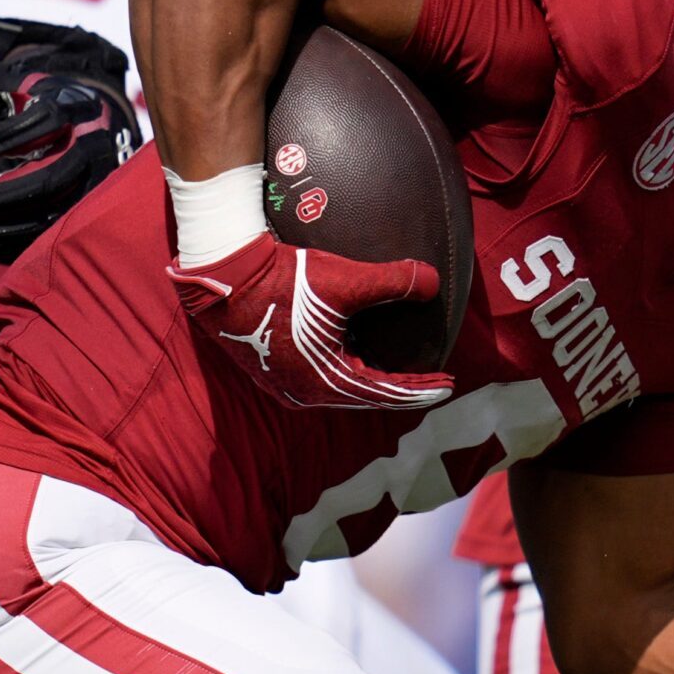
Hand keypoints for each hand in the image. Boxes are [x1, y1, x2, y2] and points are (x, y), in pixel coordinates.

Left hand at [0, 54, 139, 260]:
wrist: (98, 129)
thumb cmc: (47, 102)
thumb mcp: (19, 84)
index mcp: (75, 104)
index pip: (48, 119)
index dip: (8, 138)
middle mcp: (93, 146)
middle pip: (49, 177)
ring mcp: (95, 184)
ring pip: (50, 214)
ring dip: (0, 229)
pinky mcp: (86, 213)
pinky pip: (50, 236)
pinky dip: (12, 244)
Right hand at [170, 231, 451, 409]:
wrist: (224, 275)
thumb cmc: (283, 279)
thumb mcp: (345, 279)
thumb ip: (393, 282)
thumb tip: (433, 282)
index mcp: (325, 382)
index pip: (386, 393)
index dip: (421, 388)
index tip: (449, 382)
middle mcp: (304, 393)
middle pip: (364, 397)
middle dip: (399, 389)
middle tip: (430, 379)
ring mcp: (284, 384)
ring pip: (340, 390)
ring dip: (370, 380)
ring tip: (396, 370)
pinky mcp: (271, 370)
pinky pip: (319, 379)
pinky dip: (345, 371)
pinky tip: (353, 354)